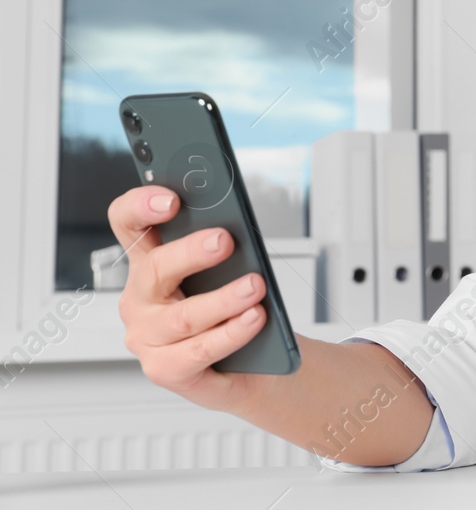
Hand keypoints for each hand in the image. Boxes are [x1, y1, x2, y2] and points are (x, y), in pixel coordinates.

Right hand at [108, 185, 275, 413]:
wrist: (252, 364)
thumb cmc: (233, 307)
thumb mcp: (226, 271)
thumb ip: (221, 249)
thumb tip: (236, 229)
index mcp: (149, 262)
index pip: (127, 224)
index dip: (140, 206)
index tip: (171, 199)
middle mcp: (139, 298)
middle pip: (156, 268)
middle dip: (191, 252)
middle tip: (224, 240)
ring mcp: (146, 336)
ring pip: (183, 316)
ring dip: (224, 298)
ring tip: (255, 286)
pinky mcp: (164, 369)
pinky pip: (199, 351)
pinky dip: (231, 333)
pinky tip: (254, 319)